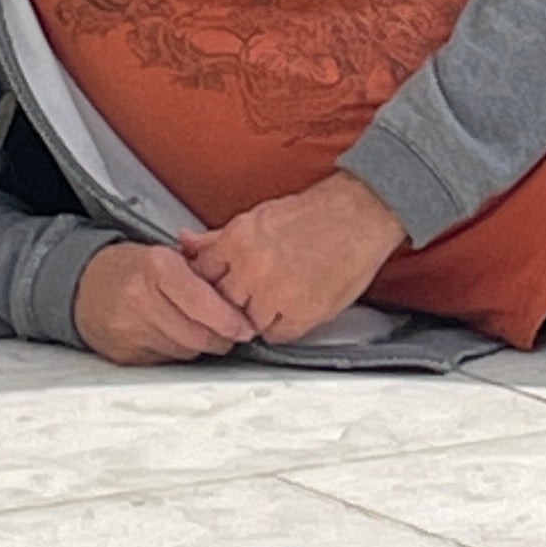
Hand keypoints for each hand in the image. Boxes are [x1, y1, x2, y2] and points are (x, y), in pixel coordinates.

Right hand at [74, 240, 258, 364]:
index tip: (247, 326)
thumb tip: (243, 281)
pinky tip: (178, 337)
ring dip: (203, 345)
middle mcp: (140, 299)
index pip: (202, 302)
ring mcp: (130, 330)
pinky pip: (166, 360)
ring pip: (185, 350)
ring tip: (206, 331)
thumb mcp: (166, 253)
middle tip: (235, 332)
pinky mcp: (124, 355)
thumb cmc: (131, 267)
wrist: (81, 286)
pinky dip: (180, 351)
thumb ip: (204, 265)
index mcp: (156, 267)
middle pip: (197, 334)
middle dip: (223, 337)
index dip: (229, 318)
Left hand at [182, 173, 409, 343]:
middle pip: (221, 301)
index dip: (209, 282)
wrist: (361, 213)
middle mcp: (253, 267)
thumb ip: (218, 237)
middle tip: (247, 293)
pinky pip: (276, 334)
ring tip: (272, 298)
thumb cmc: (314, 213)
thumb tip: (184, 243)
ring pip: (246, 322)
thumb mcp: (259, 216)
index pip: (201, 275)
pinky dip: (280, 326)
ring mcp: (278, 293)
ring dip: (255, 314)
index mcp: (239, 239)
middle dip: (230, 299)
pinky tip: (290, 307)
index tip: (219, 284)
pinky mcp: (303, 313)